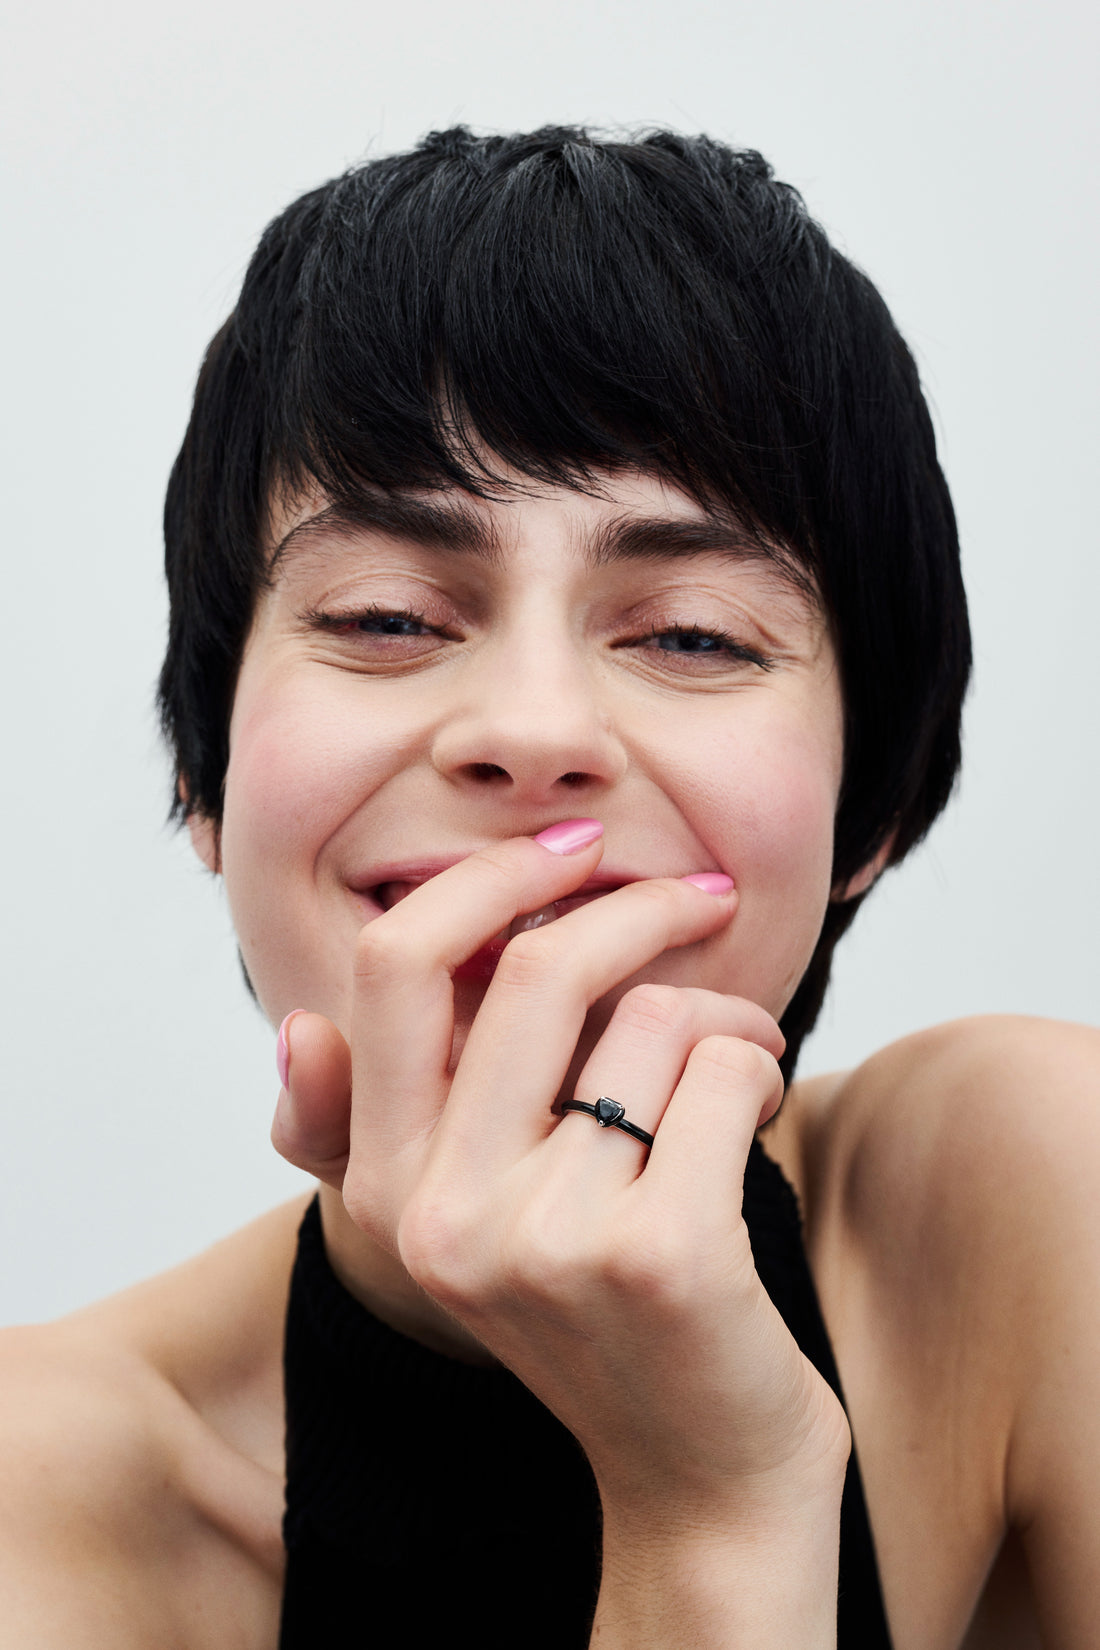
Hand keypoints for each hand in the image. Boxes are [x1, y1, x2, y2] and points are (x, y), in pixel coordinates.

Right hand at [273, 825, 848, 1526]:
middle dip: (643, 907)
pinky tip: (763, 1120)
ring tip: (739, 1066)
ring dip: (727, 1017)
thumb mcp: (474, 1228)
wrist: (701, 1481)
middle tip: (707, 898)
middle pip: (538, 968)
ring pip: (657, 1018)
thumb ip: (385, 1130)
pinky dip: (765, 1071)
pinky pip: (730, 1072)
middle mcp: (446, 1214)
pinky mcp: (661, 1255)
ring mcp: (550, 1239)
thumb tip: (296, 1029)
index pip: (393, 970)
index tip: (574, 855)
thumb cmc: (599, 1321)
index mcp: (389, 1187)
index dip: (486, 881)